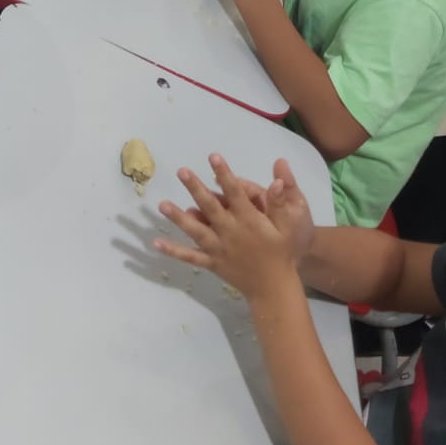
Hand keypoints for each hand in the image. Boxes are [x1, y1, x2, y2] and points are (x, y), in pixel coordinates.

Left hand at [153, 155, 301, 301]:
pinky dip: (174, 251)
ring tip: (162, 204)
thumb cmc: (283, 252)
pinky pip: (191, 257)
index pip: (235, 192)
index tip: (213, 156)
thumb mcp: (289, 226)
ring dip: (179, 218)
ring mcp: (219, 249)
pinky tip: (157, 243)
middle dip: (196, 188)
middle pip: (210, 207)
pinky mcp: (212, 263)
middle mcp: (231, 232)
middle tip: (182, 171)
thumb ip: (280, 203)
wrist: (274, 288)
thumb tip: (277, 181)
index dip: (224, 174)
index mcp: (249, 220)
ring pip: (196, 231)